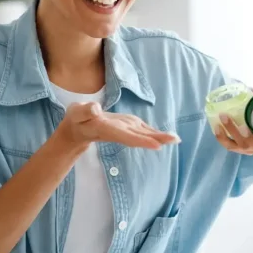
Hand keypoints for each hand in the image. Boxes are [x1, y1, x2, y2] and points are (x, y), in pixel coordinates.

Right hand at [60, 102, 179, 149]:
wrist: (79, 129)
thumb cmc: (76, 119)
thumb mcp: (76, 112)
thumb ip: (84, 111)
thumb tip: (95, 108)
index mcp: (107, 129)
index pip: (125, 135)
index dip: (140, 140)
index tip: (155, 144)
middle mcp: (119, 132)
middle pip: (139, 137)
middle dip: (156, 139)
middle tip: (175, 139)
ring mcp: (125, 131)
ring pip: (144, 135)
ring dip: (160, 137)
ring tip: (176, 138)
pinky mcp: (128, 127)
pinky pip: (144, 132)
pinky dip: (157, 134)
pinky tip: (169, 136)